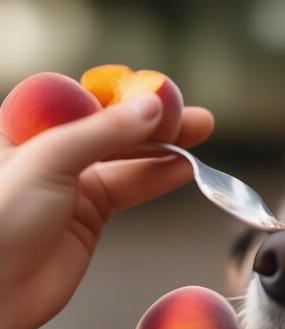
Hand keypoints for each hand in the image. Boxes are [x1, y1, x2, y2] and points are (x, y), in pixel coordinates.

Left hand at [0, 93, 213, 328]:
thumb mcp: (48, 161)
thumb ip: (103, 133)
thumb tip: (151, 108)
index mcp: (28, 125)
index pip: (89, 99)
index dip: (128, 96)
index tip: (165, 97)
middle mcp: (51, 152)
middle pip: (113, 129)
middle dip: (155, 124)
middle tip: (195, 121)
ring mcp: (73, 185)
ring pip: (127, 160)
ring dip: (163, 152)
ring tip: (197, 143)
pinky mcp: (91, 216)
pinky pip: (130, 189)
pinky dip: (157, 179)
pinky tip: (182, 170)